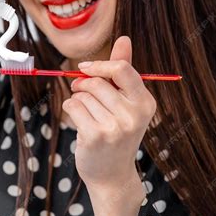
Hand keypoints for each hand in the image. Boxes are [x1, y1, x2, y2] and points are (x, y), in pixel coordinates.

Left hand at [62, 36, 156, 195]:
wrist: (111, 176)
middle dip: (83, 85)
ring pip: (82, 95)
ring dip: (77, 100)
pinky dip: (70, 110)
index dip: (100, 65)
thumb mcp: (126, 103)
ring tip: (86, 116)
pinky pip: (72, 107)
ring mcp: (115, 127)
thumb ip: (123, 71)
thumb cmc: (117, 134)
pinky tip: (79, 122)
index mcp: (145, 103)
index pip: (122, 69)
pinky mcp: (95, 136)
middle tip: (80, 92)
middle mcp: (133, 115)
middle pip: (97, 82)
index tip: (86, 67)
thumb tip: (124, 39)